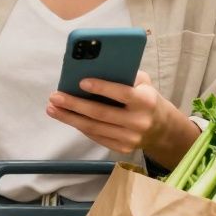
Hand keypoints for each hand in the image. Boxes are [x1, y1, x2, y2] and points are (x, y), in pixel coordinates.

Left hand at [47, 71, 199, 165]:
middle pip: (101, 113)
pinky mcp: (122, 148)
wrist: (162, 129)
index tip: (81, 82)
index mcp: (145, 101)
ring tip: (52, 108)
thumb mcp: (143, 83)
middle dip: (74, 104)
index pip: (121, 94)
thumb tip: (95, 67)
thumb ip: (125, 75)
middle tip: (55, 97)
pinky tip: (67, 117)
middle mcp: (138, 122)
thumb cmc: (146, 98)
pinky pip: (96, 136)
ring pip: (94, 128)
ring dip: (69, 118)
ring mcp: (130, 138)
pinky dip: (79, 126)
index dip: (101, 87)